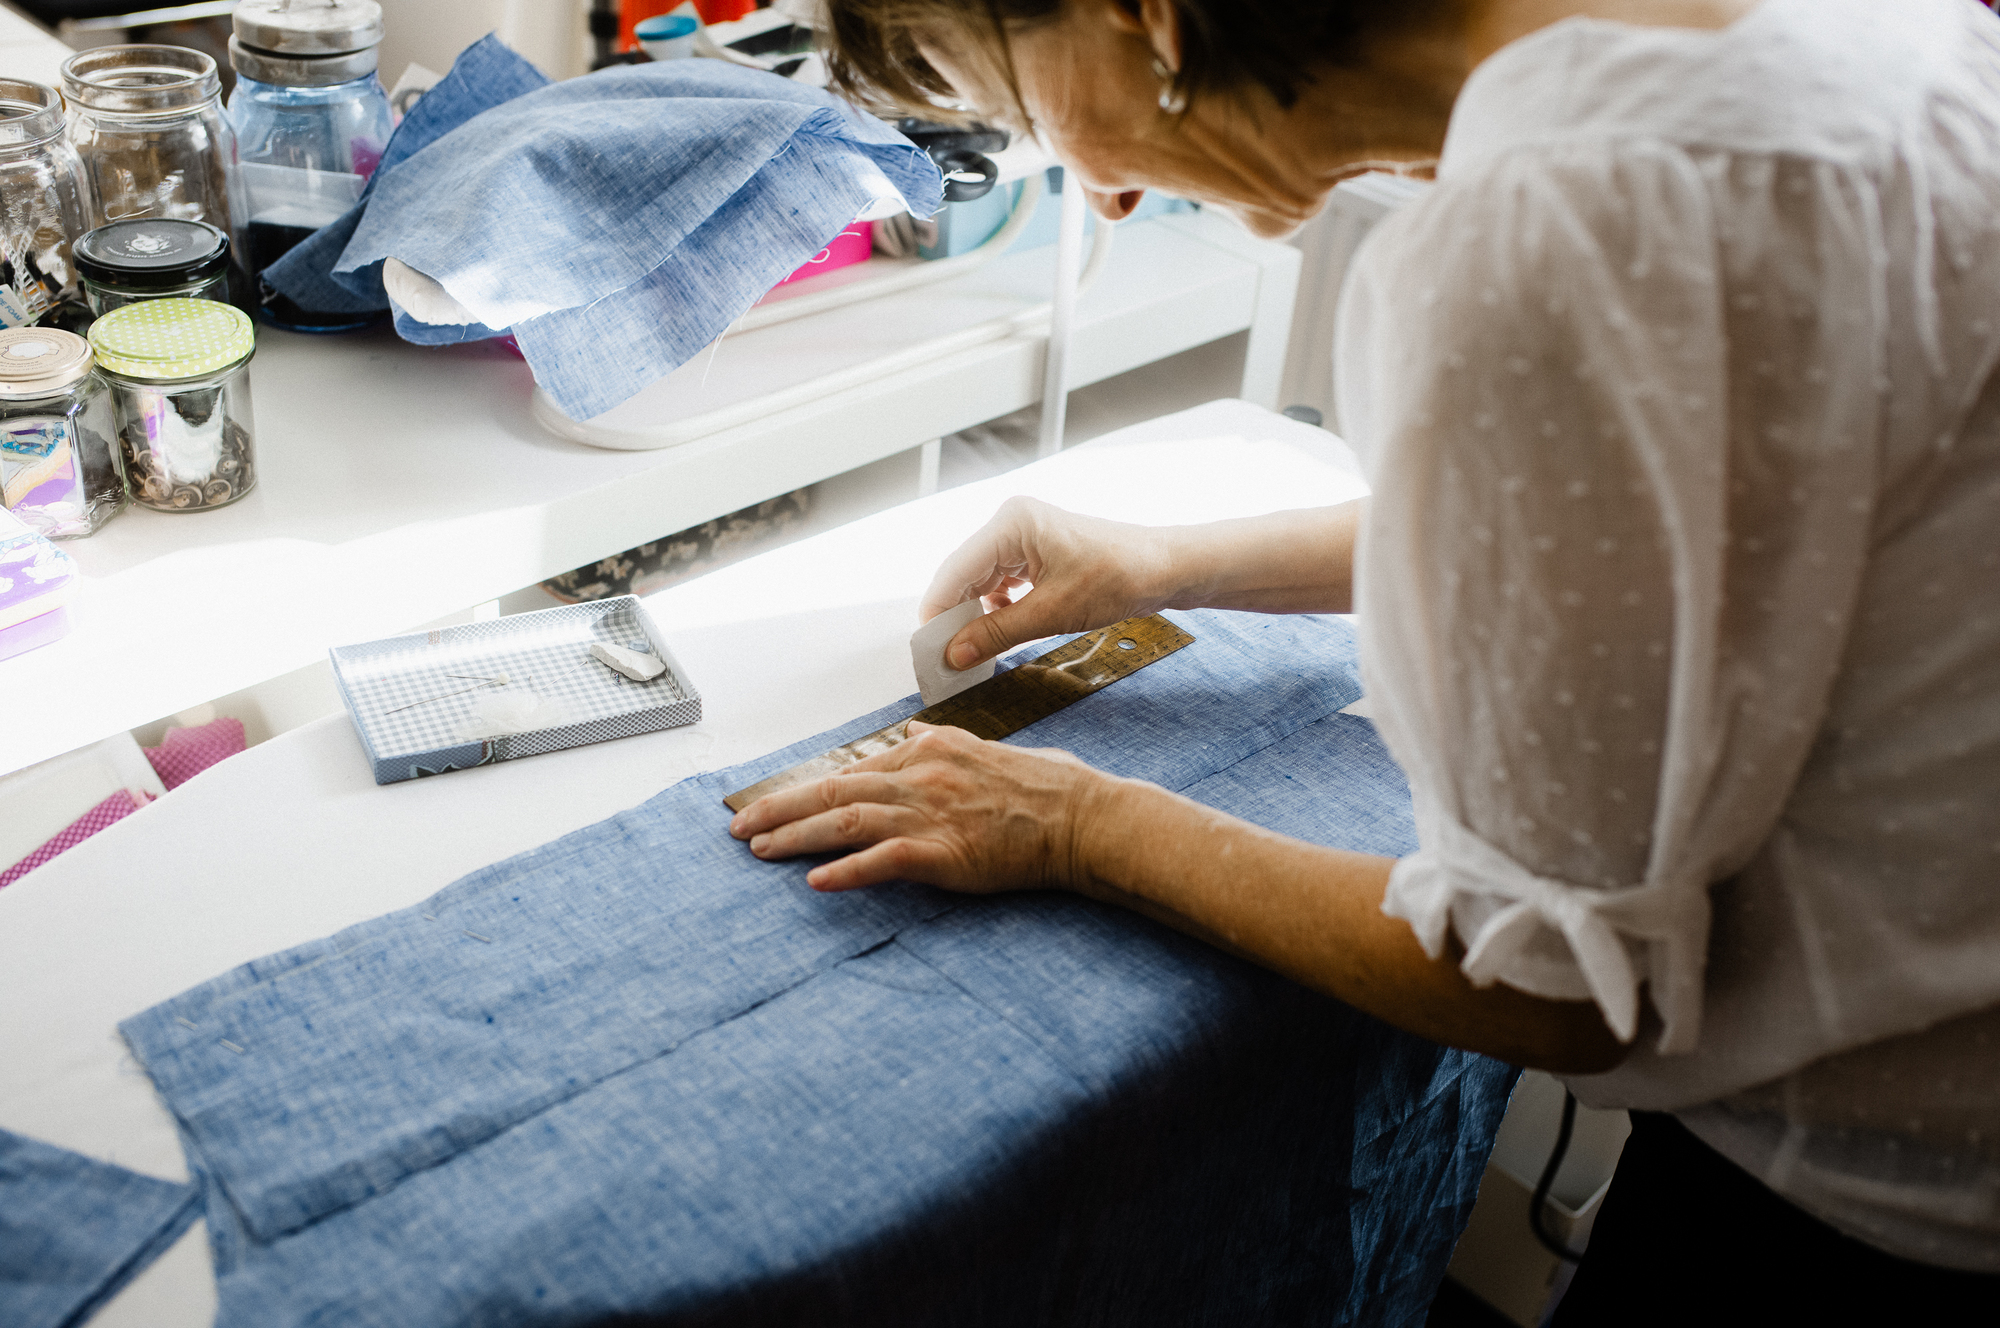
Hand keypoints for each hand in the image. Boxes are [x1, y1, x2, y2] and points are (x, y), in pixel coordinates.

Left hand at [727, 721, 1111, 893]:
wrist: (1084, 817)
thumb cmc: (1045, 789)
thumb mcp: (985, 751)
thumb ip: (942, 747)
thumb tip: (911, 735)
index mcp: (929, 749)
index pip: (852, 769)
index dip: (806, 788)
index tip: (774, 802)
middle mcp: (922, 775)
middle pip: (833, 790)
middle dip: (779, 808)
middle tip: (741, 826)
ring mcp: (932, 812)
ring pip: (846, 821)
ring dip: (796, 837)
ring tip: (760, 851)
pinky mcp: (946, 852)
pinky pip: (883, 860)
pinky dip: (845, 871)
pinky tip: (816, 883)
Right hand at [919, 496, 1178, 669]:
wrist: (1162, 569)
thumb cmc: (1117, 578)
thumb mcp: (1050, 613)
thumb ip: (995, 633)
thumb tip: (953, 655)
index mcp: (1011, 523)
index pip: (955, 570)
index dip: (937, 612)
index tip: (926, 650)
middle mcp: (1011, 521)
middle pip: (963, 573)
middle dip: (954, 614)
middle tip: (944, 657)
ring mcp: (1022, 533)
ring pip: (980, 579)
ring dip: (974, 613)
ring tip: (969, 649)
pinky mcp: (1034, 549)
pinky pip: (1001, 579)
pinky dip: (996, 606)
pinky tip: (998, 629)